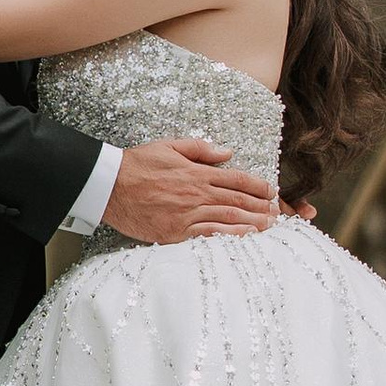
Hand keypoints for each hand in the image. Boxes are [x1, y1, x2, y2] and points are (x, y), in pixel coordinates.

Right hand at [104, 136, 277, 245]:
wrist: (109, 186)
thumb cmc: (136, 165)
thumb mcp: (169, 146)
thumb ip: (200, 148)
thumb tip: (227, 152)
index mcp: (196, 172)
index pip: (236, 179)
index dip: (257, 186)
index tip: (271, 191)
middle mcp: (196, 193)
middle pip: (237, 201)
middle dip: (260, 207)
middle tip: (277, 213)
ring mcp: (187, 214)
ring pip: (228, 219)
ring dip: (252, 223)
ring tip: (269, 227)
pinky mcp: (176, 232)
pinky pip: (208, 235)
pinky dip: (228, 237)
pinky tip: (243, 239)